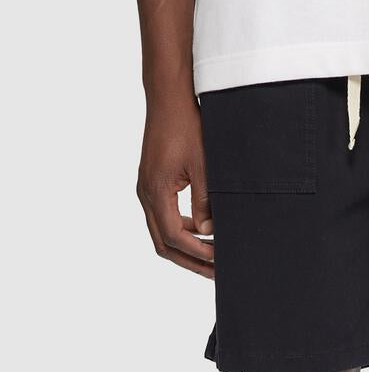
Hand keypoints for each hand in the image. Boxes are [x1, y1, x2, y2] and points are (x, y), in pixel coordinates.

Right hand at [136, 96, 213, 277]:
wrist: (169, 98)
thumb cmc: (187, 125)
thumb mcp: (205, 165)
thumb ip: (206, 202)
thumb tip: (210, 233)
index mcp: (156, 191)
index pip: (174, 237)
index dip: (197, 253)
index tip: (219, 262)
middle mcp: (146, 193)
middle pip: (163, 243)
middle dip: (190, 261)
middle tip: (216, 273)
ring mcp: (146, 189)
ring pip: (161, 232)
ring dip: (185, 248)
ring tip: (211, 257)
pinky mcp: (152, 183)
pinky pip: (163, 217)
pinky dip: (181, 230)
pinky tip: (202, 231)